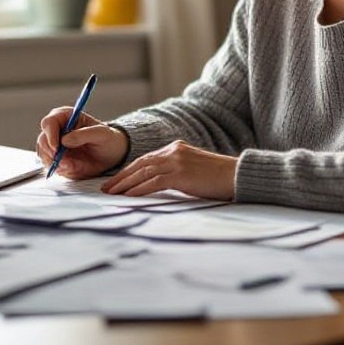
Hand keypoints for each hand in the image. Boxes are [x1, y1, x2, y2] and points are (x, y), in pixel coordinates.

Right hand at [36, 106, 126, 179]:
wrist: (111, 155)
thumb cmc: (108, 139)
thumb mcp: (102, 134)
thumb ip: (84, 134)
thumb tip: (65, 140)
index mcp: (66, 117)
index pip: (49, 122)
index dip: (50, 135)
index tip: (57, 148)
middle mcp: (57, 130)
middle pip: (42, 140)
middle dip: (51, 153)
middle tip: (65, 162)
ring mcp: (55, 145)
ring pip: (44, 154)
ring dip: (55, 163)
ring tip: (72, 166)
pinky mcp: (57, 159)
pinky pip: (50, 165)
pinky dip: (59, 169)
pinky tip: (71, 168)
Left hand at [102, 140, 236, 199]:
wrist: (236, 175)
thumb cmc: (218, 177)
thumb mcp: (193, 169)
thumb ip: (176, 172)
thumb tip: (158, 183)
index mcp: (176, 148)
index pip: (146, 159)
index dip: (129, 170)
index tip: (116, 181)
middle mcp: (173, 151)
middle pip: (140, 164)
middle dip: (121, 177)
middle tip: (106, 188)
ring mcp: (176, 161)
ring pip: (143, 172)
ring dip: (125, 184)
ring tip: (112, 193)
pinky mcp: (180, 174)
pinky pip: (154, 182)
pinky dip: (139, 189)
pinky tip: (129, 196)